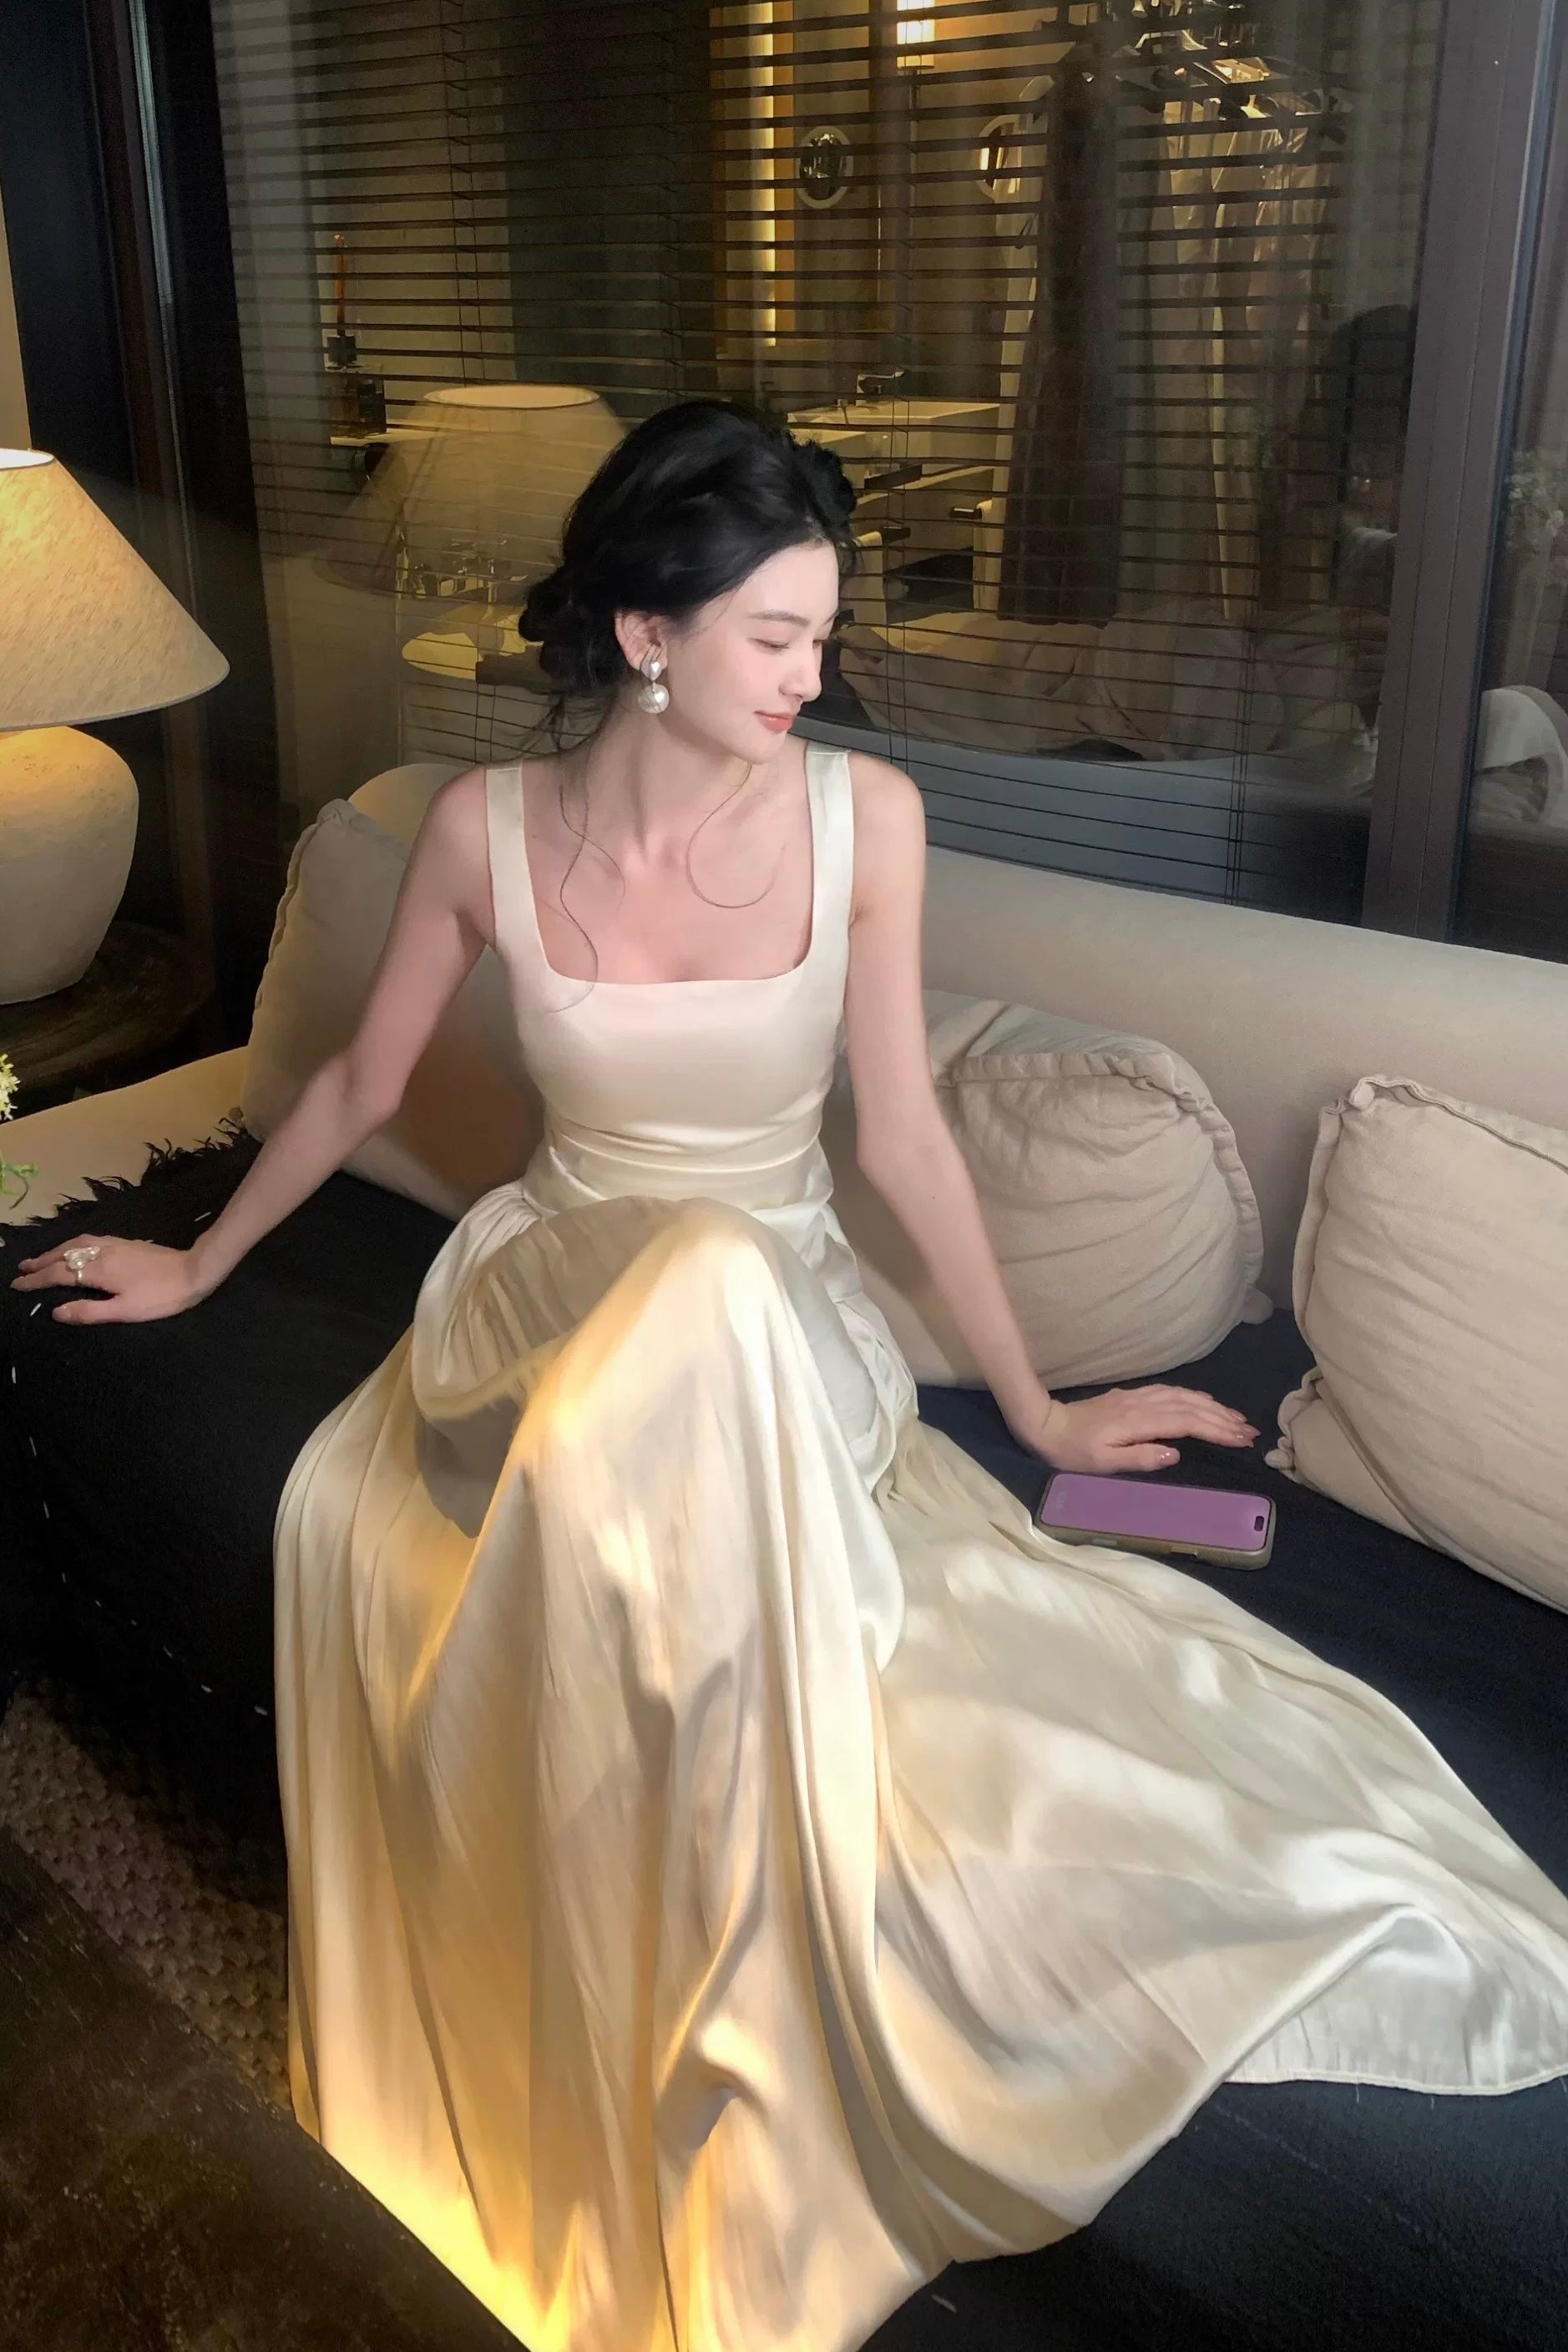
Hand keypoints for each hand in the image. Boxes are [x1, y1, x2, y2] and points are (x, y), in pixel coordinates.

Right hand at [9, 1234, 212, 1324]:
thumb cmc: (161, 1297)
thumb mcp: (124, 1311)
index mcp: (98, 1269)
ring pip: (75, 1244)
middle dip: (40, 1262)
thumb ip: (89, 1312)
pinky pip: (88, 1241)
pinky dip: (72, 1245)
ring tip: (41, 1260)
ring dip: (55, 1252)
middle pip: (63, 1254)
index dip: (36, 1280)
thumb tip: (56, 1312)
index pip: (58, 1274)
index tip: (17, 1284)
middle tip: (21, 1270)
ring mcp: (114, 1244)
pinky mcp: (125, 1243)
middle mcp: (101, 1252)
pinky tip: (74, 1249)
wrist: (194, 1271)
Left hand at [1022, 1384, 1257, 1474]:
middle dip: (1223, 1418)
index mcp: (1138, 1422)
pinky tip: (1203, 1403)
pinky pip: (1170, 1392)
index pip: (1187, 1423)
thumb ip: (1139, 1457)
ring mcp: (1137, 1398)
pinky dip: (1193, 1397)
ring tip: (1236, 1418)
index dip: (1216, 1430)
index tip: (1241, 1439)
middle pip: (1191, 1407)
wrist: (1046, 1425)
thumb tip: (1175, 1453)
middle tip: (1250, 1431)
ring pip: (1183, 1397)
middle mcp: (1142, 1405)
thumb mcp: (1102, 1464)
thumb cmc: (1072, 1452)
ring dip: (1212, 1406)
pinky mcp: (1131, 1397)